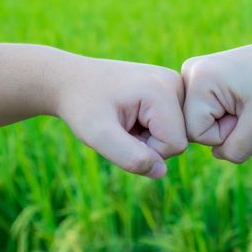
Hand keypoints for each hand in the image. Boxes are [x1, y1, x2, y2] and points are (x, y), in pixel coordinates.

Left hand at [49, 53, 187, 178]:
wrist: (72, 80)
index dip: (147, 150)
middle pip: (179, 139)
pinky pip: (172, 126)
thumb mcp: (98, 135)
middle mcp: (176, 82)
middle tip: (121, 125)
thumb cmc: (82, 106)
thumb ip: (129, 157)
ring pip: (176, 134)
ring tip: (125, 120)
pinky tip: (132, 115)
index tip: (121, 131)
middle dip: (149, 143)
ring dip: (149, 137)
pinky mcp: (171, 89)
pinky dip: (151, 129)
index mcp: (163, 90)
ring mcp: (175, 84)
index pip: (175, 144)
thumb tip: (161, 171)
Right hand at [181, 30, 251, 162]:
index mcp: (198, 78)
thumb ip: (235, 150)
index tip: (245, 110)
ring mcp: (192, 74)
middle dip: (223, 128)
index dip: (224, 133)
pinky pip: (204, 114)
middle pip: (192, 129)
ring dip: (224, 122)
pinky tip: (238, 98)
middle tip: (246, 105)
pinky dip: (224, 115)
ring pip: (198, 123)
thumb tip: (216, 153)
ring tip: (243, 101)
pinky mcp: (199, 79)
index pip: (195, 133)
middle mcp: (188, 72)